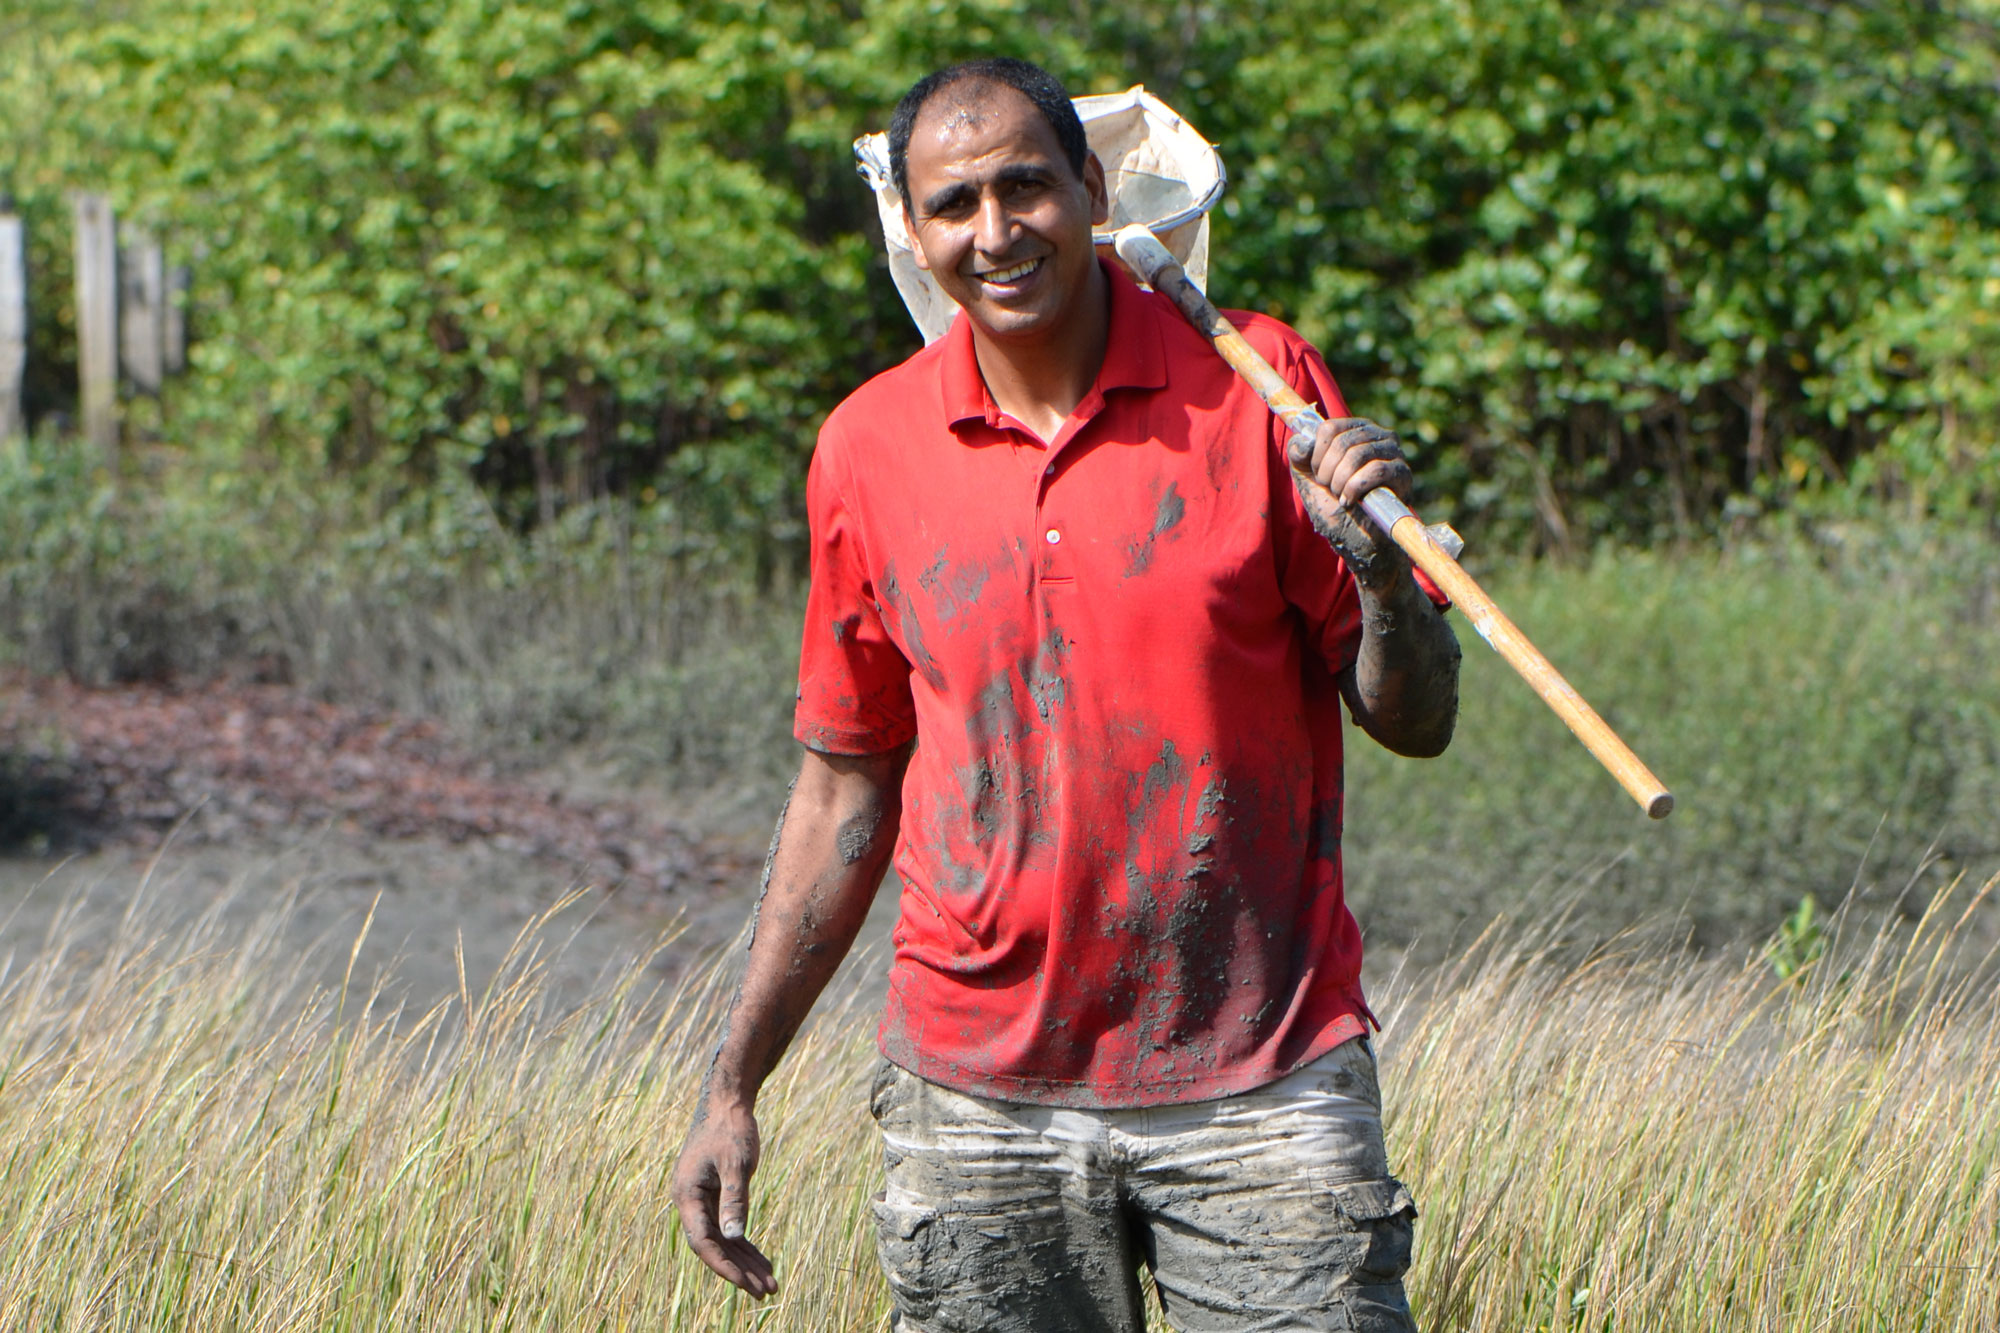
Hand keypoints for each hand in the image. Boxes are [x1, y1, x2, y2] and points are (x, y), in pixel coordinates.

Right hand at [671, 1093, 776, 1296]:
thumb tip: (733, 1236)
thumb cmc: (730, 1128)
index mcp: (687, 1195)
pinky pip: (730, 1228)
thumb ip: (735, 1199)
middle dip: (740, 1272)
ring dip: (746, 1263)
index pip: (703, 1242)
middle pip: (714, 1247)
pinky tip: (764, 1262)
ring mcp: (703, 1200)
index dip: (724, 1266)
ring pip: (724, 1241)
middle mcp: (690, 1202)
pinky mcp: (716, 1196)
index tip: (746, 1284)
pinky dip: (746, 1245)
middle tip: (766, 1292)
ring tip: (770, 1284)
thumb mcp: (736, 1163)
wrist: (728, 1101)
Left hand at [1288, 416, 1414, 589]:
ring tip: (1342, 497)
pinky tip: (1352, 502)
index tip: (1319, 476)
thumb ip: (1299, 457)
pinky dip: (1357, 488)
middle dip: (1328, 472)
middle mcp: (1377, 436)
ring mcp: (1394, 453)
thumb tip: (1300, 441)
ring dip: (1341, 482)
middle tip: (1332, 491)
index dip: (1317, 455)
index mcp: (1355, 432)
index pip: (1329, 428)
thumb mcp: (1309, 482)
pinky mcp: (1404, 474)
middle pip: (1342, 441)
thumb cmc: (1336, 510)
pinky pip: (1377, 470)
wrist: (1359, 543)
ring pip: (1359, 454)